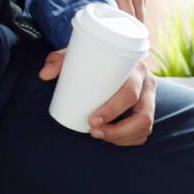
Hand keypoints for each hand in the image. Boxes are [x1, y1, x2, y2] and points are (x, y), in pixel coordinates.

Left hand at [39, 51, 155, 146]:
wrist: (111, 54)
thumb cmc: (95, 56)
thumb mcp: (78, 53)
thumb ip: (59, 59)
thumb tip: (44, 74)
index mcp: (136, 66)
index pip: (131, 92)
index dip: (114, 110)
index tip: (92, 121)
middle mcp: (147, 82)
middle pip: (143, 115)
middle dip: (118, 131)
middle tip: (93, 132)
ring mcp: (149, 97)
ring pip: (144, 126)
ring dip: (122, 138)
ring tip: (99, 136)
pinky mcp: (147, 108)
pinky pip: (143, 132)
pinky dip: (129, 140)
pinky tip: (113, 139)